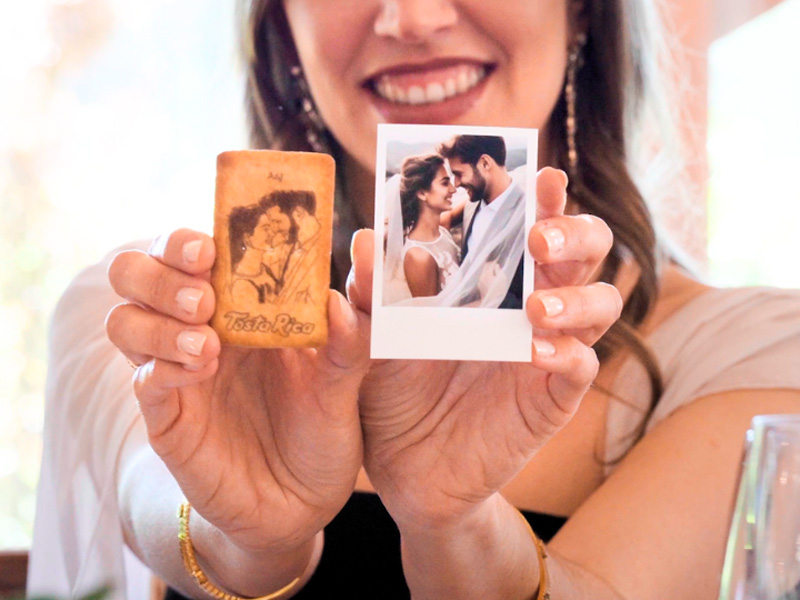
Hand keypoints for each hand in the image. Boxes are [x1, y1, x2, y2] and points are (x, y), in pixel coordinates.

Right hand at [106, 229, 369, 552]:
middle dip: (158, 273)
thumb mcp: (344, 382)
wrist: (304, 501)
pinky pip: (141, 379)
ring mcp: (177, 372)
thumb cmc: (322, 430)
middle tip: (202, 297)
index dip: (186, 241)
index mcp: (239, 307)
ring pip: (124, 321)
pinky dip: (162, 367)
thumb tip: (337, 299)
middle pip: (136, 273)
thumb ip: (347, 341)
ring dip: (158, 321)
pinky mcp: (168, 417)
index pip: (190, 252)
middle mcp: (199, 329)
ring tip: (209, 345)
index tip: (209, 247)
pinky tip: (200, 371)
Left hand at [347, 167, 620, 529]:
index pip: (532, 222)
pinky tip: (533, 352)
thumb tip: (368, 238)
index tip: (539, 176)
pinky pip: (582, 366)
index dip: (545, 196)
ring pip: (602, 303)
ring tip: (534, 307)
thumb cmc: (393, 389)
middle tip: (540, 238)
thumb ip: (371, 292)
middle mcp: (530, 304)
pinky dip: (567, 354)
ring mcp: (547, 350)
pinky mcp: (551, 398)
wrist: (404, 466)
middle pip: (587, 251)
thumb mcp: (374, 336)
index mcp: (493, 277)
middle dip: (576, 233)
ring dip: (577, 296)